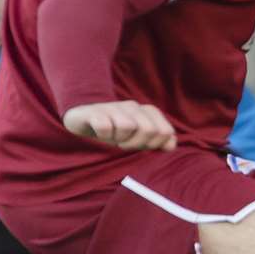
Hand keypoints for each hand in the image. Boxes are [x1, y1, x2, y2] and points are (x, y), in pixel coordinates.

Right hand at [62, 101, 177, 150]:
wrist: (83, 121)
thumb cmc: (116, 132)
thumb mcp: (139, 138)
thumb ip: (159, 140)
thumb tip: (171, 145)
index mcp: (148, 112)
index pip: (165, 132)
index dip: (154, 145)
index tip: (141, 146)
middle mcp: (133, 106)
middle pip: (148, 130)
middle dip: (137, 144)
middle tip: (123, 144)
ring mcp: (114, 107)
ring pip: (127, 127)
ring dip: (119, 140)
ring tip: (112, 139)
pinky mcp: (95, 112)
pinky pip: (104, 126)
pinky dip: (103, 135)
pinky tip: (99, 134)